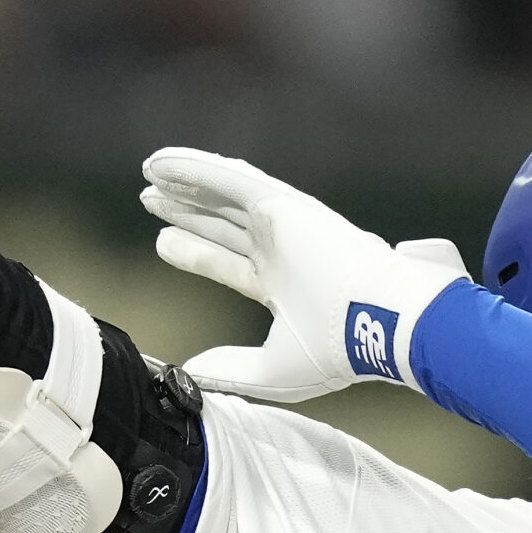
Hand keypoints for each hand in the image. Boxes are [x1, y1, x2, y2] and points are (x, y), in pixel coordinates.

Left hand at [141, 148, 469, 402]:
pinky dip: (195, 168)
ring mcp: (284, 225)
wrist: (380, 322)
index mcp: (285, 286)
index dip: (196, 252)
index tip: (163, 243)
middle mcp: (283, 250)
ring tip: (151, 173)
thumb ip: (232, 368)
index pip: (229, 263)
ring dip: (187, 184)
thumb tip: (190, 370)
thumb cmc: (339, 349)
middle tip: (151, 200)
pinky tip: (161, 162)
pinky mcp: (282, 205)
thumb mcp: (273, 369)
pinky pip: (229, 179)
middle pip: (222, 225)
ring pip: (224, 196)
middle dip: (187, 213)